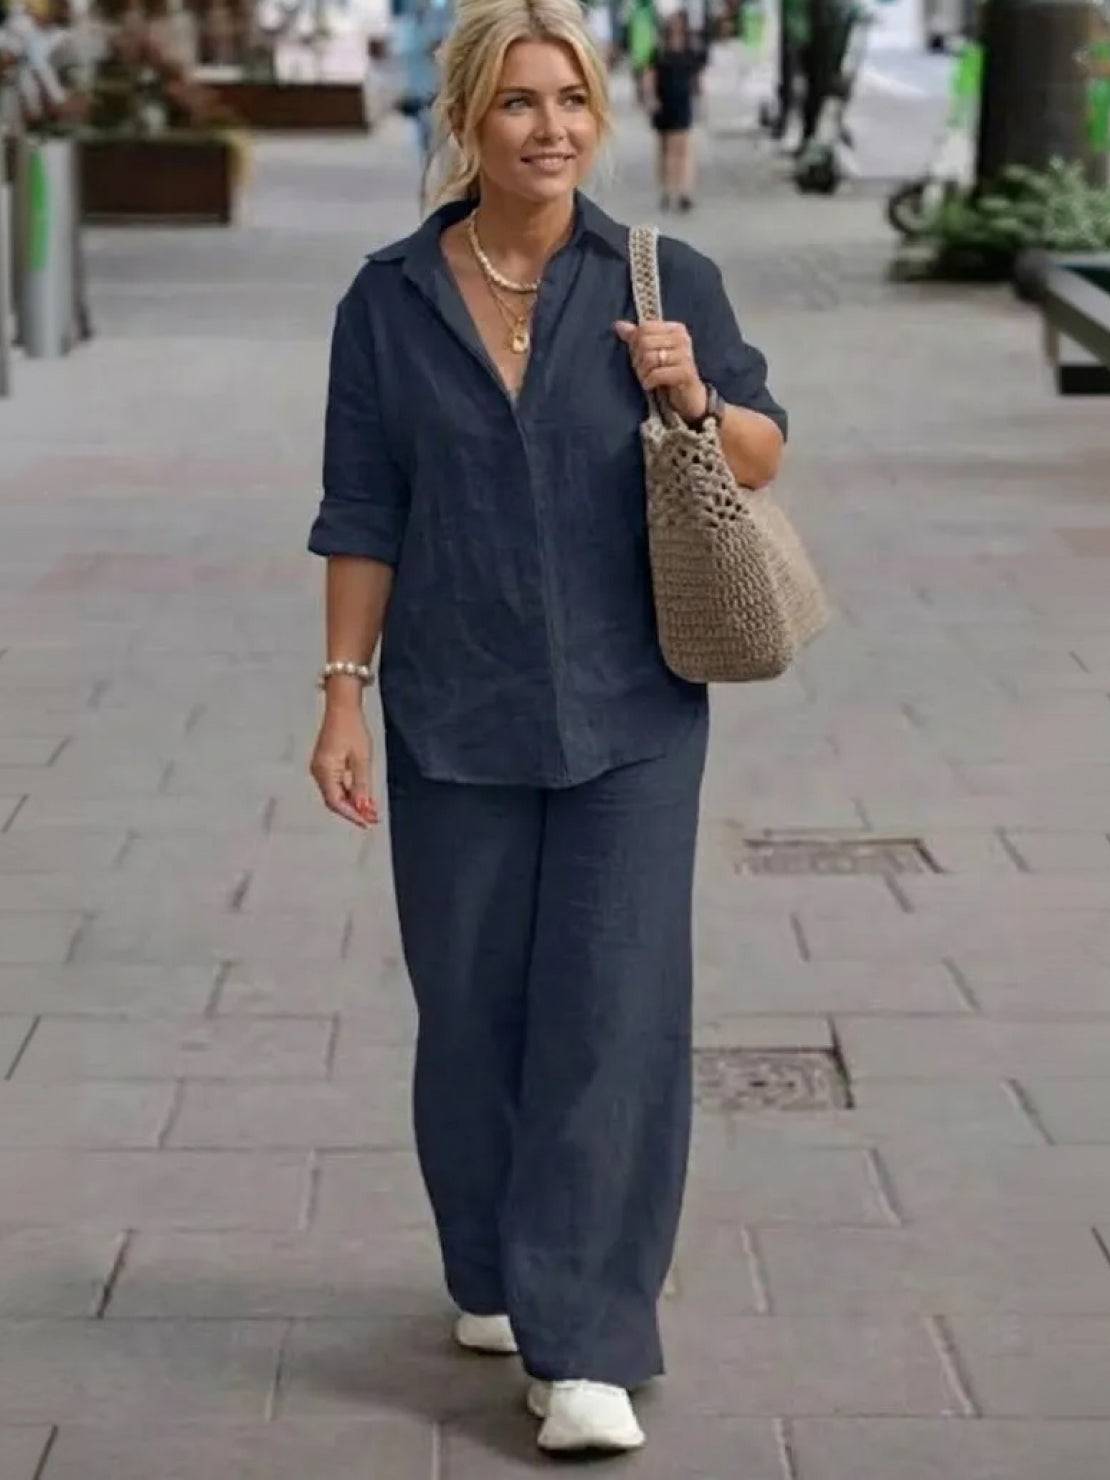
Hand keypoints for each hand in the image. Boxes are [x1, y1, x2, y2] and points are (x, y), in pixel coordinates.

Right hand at [309, 706, 378, 828]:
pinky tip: (363, 796)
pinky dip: (349, 792)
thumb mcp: (361, 759)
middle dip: (354, 811)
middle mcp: (318, 772)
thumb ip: (362, 785)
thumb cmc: (352, 728)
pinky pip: (336, 785)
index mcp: (324, 770)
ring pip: (336, 794)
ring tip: (371, 810)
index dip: (352, 815)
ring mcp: (320, 769)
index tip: (367, 822)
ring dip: (353, 803)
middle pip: (334, 800)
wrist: (342, 709)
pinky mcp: (325, 765)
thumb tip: (363, 808)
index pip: (335, 802)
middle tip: (372, 818)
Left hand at [614, 318, 707, 423]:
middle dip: (637, 360)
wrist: (688, 395)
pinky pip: (656, 374)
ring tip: (646, 378)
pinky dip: (649, 382)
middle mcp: (682, 339)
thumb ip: (636, 337)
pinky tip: (651, 385)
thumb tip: (618, 325)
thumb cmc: (667, 372)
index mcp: (675, 329)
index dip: (635, 343)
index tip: (638, 356)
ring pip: (649, 358)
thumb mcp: (652, 352)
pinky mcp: (685, 373)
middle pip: (645, 342)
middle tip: (642, 370)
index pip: (644, 328)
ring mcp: (685, 356)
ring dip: (642, 372)